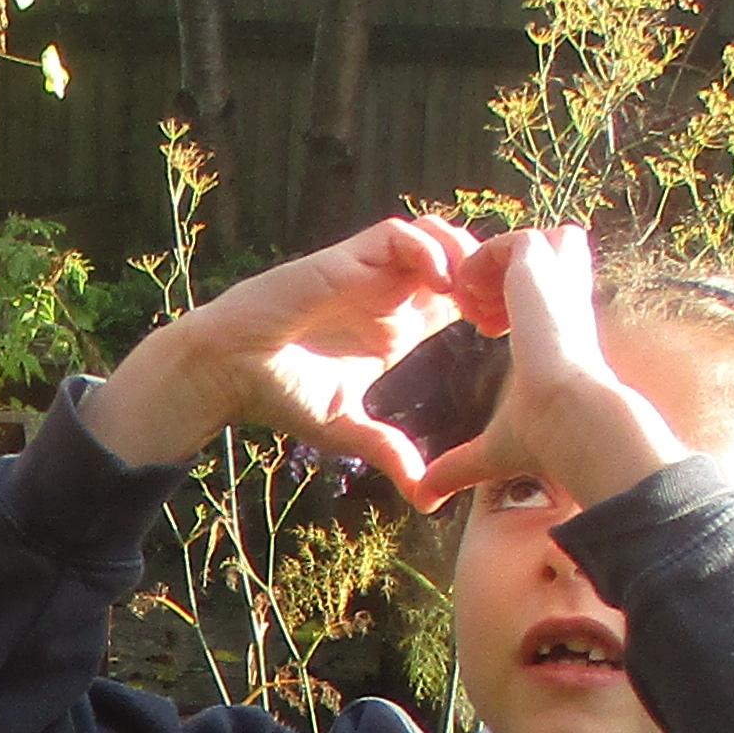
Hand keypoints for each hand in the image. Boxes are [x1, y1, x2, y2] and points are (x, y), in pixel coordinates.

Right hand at [83, 214, 493, 479]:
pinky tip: (438, 281)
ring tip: (470, 291)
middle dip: (485, 272)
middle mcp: (387, 295)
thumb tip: (426, 498)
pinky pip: (398, 234)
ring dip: (459, 253)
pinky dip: (425, 248)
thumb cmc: (279, 393)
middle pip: (457, 258)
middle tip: (498, 305)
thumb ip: (388, 451)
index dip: (487, 306)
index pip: (458, 299)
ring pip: (433, 235)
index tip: (504, 332)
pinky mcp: (345, 260)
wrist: (229, 369)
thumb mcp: (345, 428)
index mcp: (395, 328)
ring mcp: (368, 274)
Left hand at [444, 224, 690, 515]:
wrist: (570, 422)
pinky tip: (471, 300)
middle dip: (497, 276)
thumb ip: (460, 465)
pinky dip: (485, 260)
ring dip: (491, 263)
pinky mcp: (544, 269)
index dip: (503, 304)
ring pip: (527, 243)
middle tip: (472, 311)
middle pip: (537, 260)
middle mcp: (561, 302)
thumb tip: (425, 499)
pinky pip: (512, 242)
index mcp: (554, 332)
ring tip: (470, 302)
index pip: (533, 296)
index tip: (485, 332)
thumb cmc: (546, 439)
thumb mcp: (494, 447)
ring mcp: (557, 282)